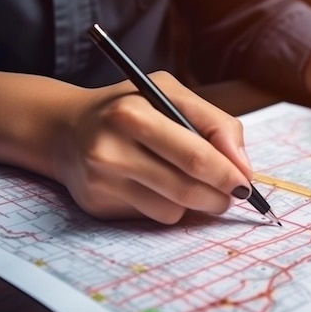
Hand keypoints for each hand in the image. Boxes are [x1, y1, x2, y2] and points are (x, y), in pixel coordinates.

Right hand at [52, 71, 253, 223]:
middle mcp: (110, 150)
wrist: (64, 128)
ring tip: (192, 184)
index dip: (229, 174)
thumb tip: (243, 167)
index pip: (196, 157)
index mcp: (132, 114)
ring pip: (173, 211)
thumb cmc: (129, 107)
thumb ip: (214, 123)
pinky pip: (152, 218)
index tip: (246, 183)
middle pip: (187, 190)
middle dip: (220, 197)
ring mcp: (101, 182)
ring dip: (194, 203)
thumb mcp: (169, 93)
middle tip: (232, 194)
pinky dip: (167, 207)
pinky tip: (156, 186)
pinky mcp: (97, 205)